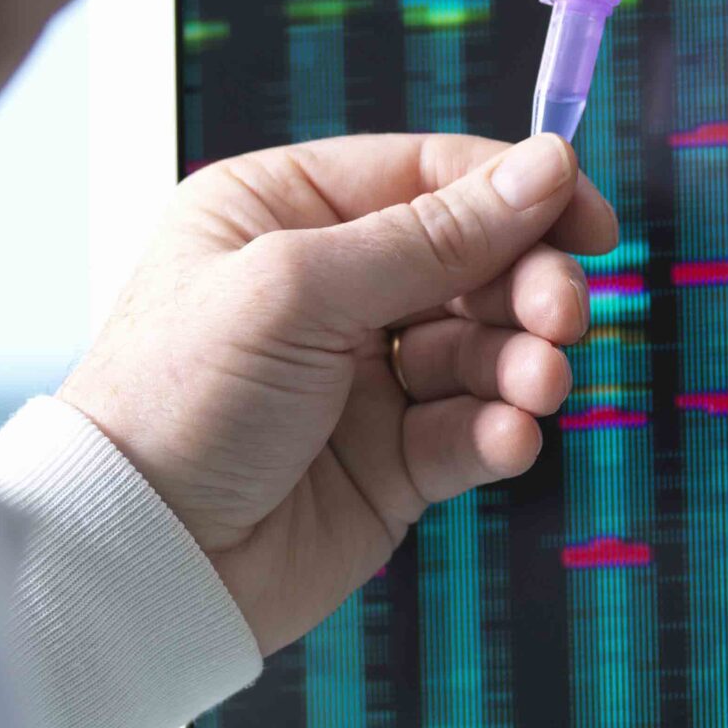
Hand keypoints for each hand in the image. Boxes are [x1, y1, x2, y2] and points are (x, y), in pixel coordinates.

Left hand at [60, 134, 619, 653]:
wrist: (140, 559)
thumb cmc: (177, 402)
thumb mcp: (297, 289)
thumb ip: (430, 235)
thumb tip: (544, 167)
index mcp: (285, 212)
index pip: (429, 175)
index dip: (516, 192)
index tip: (588, 220)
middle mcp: (328, 288)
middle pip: (473, 259)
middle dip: (528, 285)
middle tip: (561, 317)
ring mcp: (361, 378)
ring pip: (484, 348)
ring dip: (522, 363)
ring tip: (535, 386)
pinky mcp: (387, 462)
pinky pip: (469, 429)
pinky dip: (498, 431)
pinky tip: (505, 439)